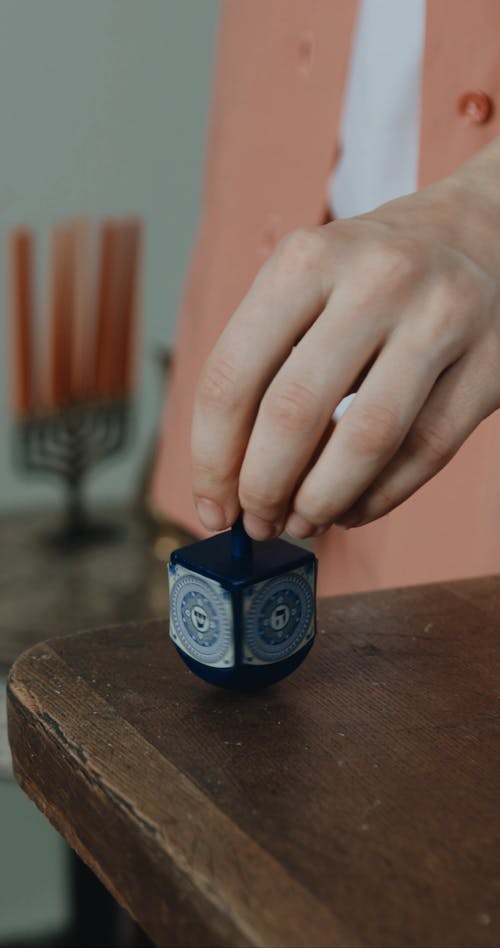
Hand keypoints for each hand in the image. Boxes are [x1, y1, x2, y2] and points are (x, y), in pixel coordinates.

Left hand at [191, 139, 499, 539]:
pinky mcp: (490, 362)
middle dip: (263, 488)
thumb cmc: (375, 276)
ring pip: (367, 439)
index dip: (212, 459)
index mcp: (307, 260)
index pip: (233, 376)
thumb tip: (230, 478)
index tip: (210, 506)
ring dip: (321, 500)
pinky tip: (353, 508)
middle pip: (294, 412)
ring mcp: (440, 318)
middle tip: (256, 522)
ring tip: (302, 522)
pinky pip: (426, 451)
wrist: (485, 233)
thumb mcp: (309, 283)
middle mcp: (375, 280)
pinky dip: (379, 497)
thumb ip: (266, 364)